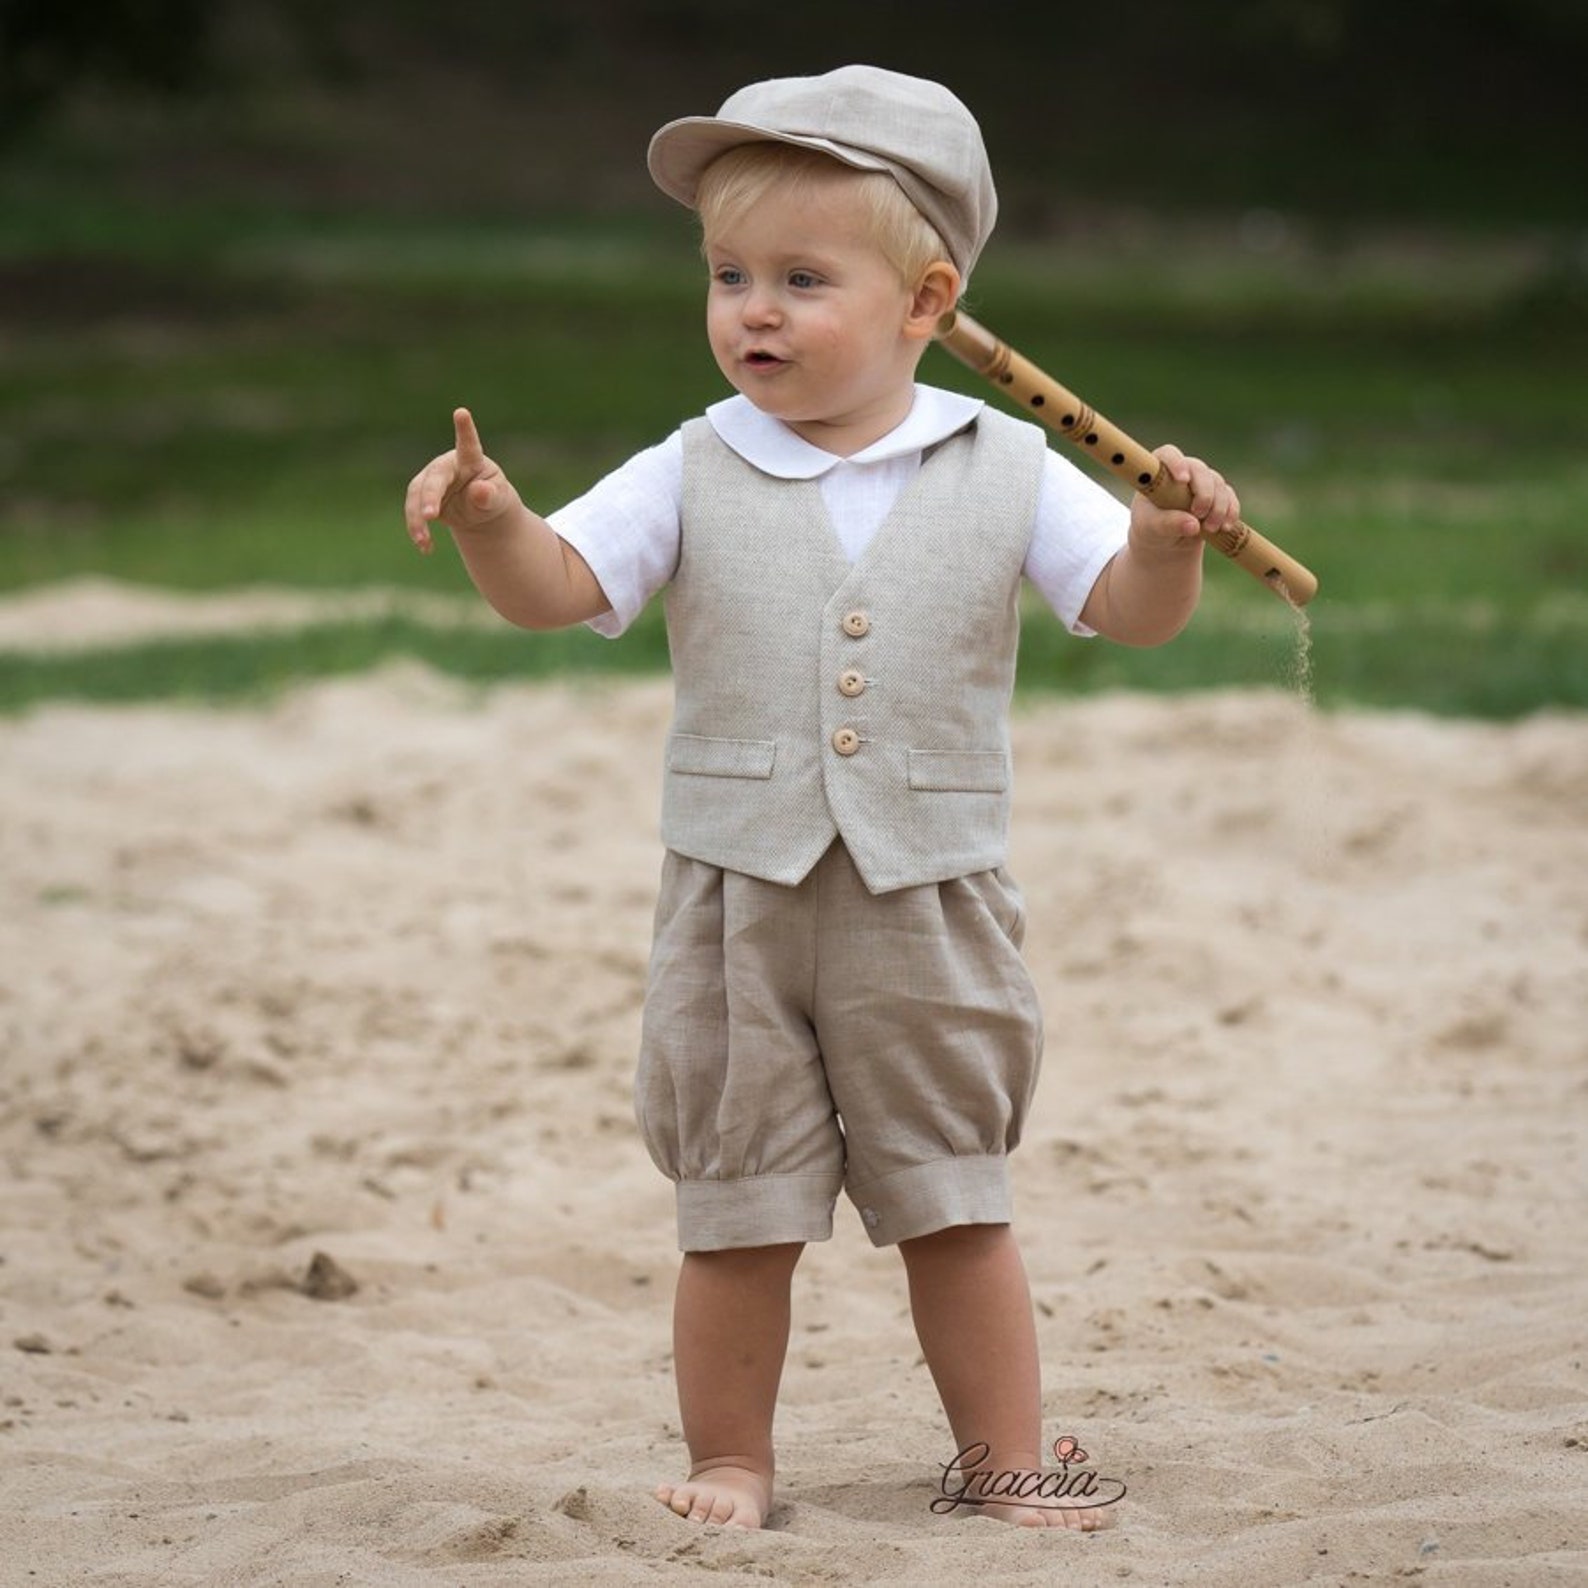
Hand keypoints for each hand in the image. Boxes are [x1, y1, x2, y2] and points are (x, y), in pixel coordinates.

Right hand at [403, 408, 522, 554]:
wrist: (479, 510)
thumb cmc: (492, 500)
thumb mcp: (497, 502)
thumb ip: (490, 497)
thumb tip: (480, 491)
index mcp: (472, 460)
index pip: (469, 445)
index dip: (465, 429)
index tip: (462, 412)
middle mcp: (448, 465)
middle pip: (435, 478)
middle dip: (430, 496)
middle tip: (430, 516)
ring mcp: (431, 478)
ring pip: (417, 495)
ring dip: (418, 519)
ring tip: (424, 541)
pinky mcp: (420, 494)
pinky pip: (414, 511)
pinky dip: (418, 529)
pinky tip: (426, 547)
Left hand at [1129, 443, 1240, 549]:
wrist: (1163, 542)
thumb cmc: (1150, 528)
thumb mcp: (1151, 527)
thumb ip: (1168, 523)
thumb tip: (1193, 524)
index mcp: (1160, 471)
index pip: (1168, 455)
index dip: (1176, 463)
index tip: (1182, 480)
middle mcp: (1184, 470)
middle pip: (1200, 471)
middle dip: (1204, 493)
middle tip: (1199, 514)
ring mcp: (1203, 481)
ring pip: (1218, 484)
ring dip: (1218, 507)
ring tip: (1209, 528)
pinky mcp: (1218, 496)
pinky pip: (1230, 497)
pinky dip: (1230, 511)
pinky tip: (1225, 526)